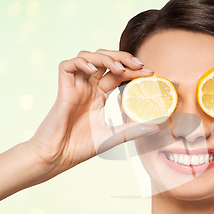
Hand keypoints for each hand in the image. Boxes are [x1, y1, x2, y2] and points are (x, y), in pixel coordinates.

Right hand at [26, 50, 158, 173]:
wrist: (58, 157)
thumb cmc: (81, 147)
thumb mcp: (113, 136)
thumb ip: (133, 130)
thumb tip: (156, 126)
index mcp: (100, 96)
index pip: (118, 74)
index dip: (133, 70)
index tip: (150, 72)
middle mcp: (88, 87)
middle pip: (105, 60)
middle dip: (123, 57)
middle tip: (139, 65)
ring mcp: (75, 87)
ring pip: (88, 57)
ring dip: (105, 57)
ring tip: (119, 67)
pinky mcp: (63, 89)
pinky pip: (67, 66)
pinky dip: (81, 63)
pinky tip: (93, 70)